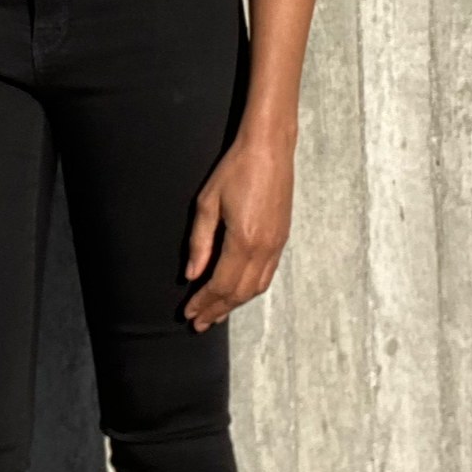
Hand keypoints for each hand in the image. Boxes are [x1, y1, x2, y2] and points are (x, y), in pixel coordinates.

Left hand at [182, 129, 293, 330]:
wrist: (270, 149)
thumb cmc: (236, 169)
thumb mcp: (207, 203)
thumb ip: (199, 242)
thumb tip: (192, 274)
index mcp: (243, 241)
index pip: (221, 284)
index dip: (204, 302)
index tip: (189, 313)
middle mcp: (264, 248)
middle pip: (239, 292)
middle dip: (218, 310)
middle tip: (199, 323)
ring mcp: (277, 245)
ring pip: (256, 287)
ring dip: (235, 304)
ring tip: (217, 313)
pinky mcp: (282, 238)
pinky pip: (267, 275)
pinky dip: (250, 289)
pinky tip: (238, 291)